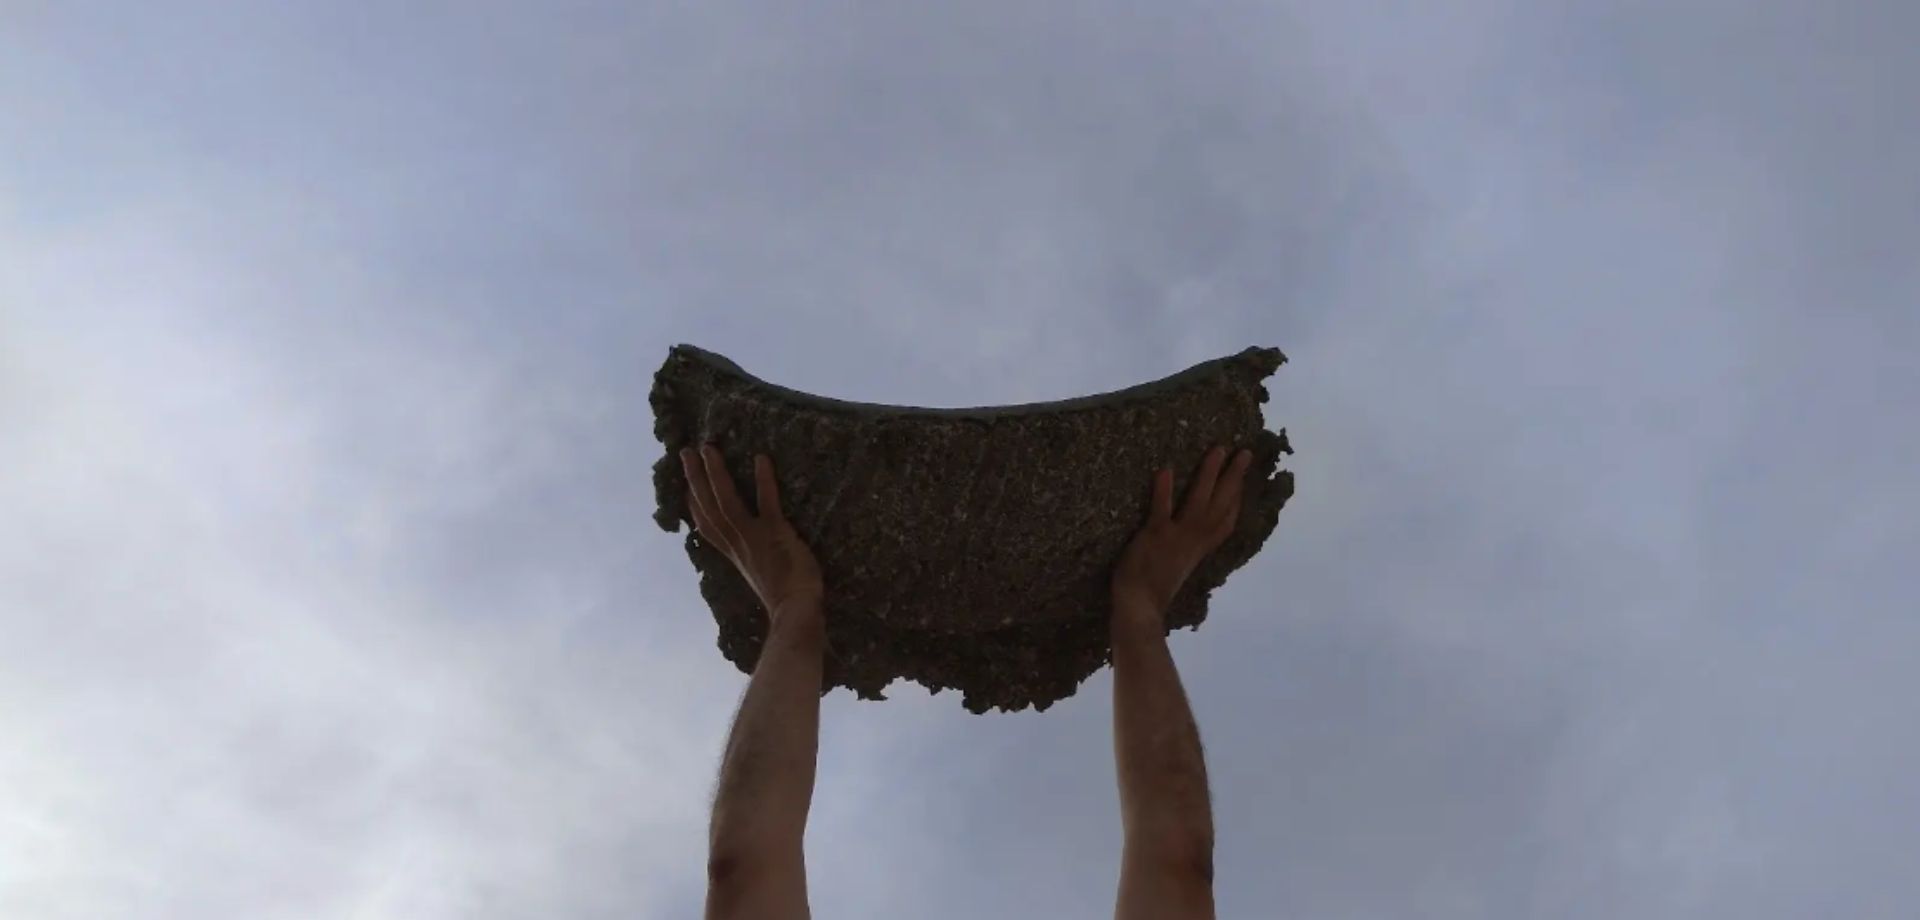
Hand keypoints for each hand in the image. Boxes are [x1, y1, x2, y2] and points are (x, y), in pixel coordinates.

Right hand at [681, 444, 824, 626]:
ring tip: (708, 448)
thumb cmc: (783, 597)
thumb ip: (751, 557)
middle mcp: (736, 543)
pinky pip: (767, 502)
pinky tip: (760, 458)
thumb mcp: (759, 574)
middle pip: (708, 507)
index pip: (706, 526)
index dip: (693, 504)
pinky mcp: (775, 532)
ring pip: (726, 501)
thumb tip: (751, 546)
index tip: (686, 485)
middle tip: (687, 452)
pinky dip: (764, 480)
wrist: (795, 611)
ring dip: (715, 473)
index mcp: (732, 553)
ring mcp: (753, 537)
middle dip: (695, 478)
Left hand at [1111, 445, 1253, 629]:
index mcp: (1200, 549)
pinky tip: (1167, 469)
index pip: (1225, 521)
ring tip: (1218, 450)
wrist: (1140, 609)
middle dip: (1234, 477)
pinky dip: (1165, 491)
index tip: (1244, 478)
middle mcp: (1195, 540)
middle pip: (1221, 505)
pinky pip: (1162, 510)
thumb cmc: (1154, 591)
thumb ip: (1186, 551)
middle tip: (1244, 451)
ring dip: (1209, 474)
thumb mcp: (1178, 568)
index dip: (1236, 499)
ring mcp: (1177, 537)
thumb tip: (1190, 538)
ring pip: (1200, 501)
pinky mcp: (1155, 536)